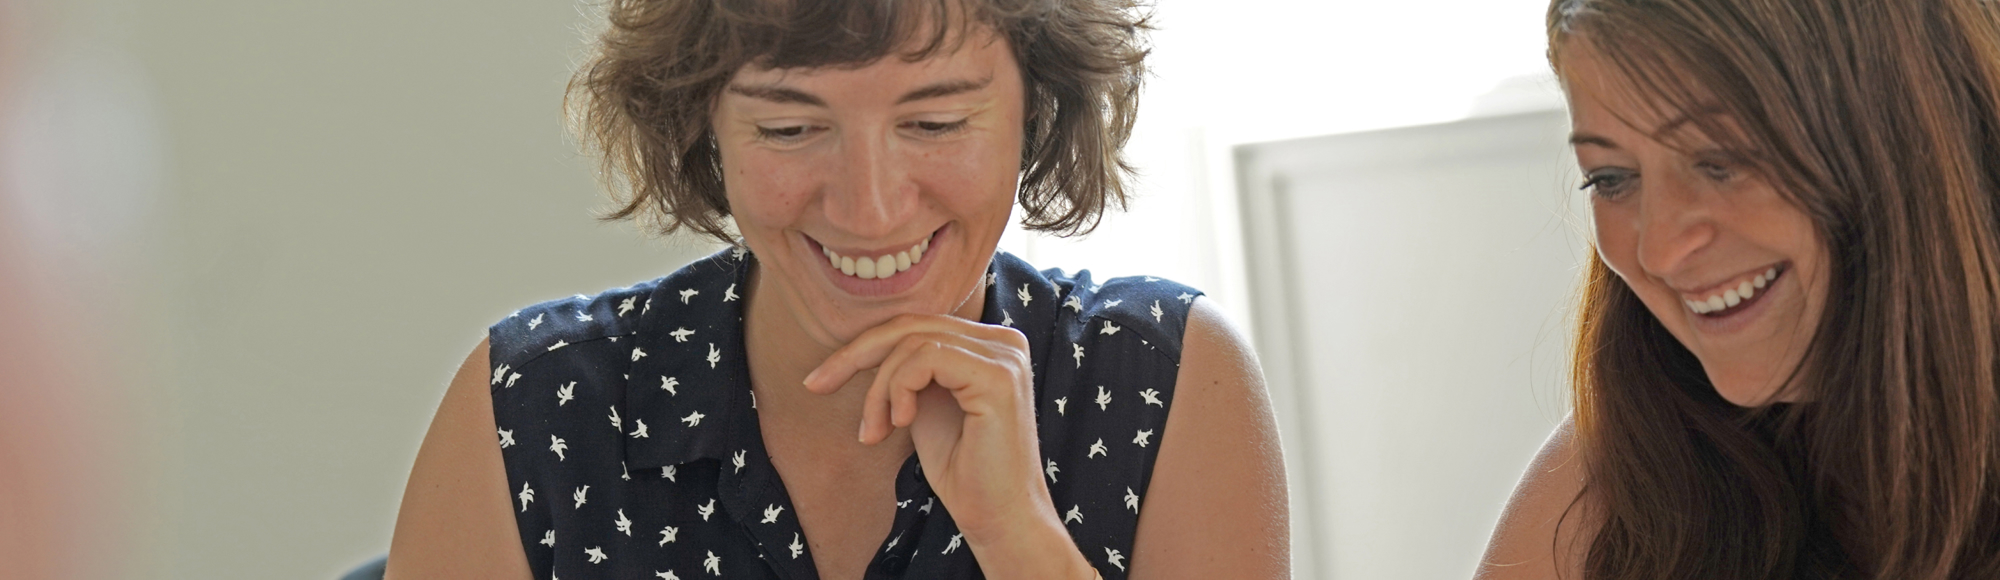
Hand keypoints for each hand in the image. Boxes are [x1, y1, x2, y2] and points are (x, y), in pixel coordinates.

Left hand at [803, 314, 1087, 576]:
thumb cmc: (963, 471)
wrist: (999, 518)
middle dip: (854, 356)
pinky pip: (925, 357)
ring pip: (912, 341)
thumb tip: (862, 344)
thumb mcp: (924, 406)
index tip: (818, 381)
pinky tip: (900, 423)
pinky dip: (897, 388)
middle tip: (817, 387)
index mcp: (989, 345)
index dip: (862, 347)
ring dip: (878, 389)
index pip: (916, 325)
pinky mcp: (998, 375)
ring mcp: (1005, 355)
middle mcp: (1005, 340)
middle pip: (910, 324)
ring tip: (874, 432)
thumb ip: (909, 370)